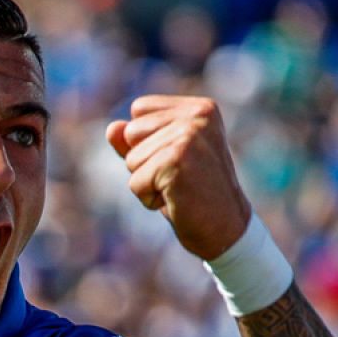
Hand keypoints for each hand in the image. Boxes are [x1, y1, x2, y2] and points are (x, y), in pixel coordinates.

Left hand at [106, 95, 251, 260]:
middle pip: (131, 132)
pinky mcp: (177, 160)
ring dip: (147, 182)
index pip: (139, 109)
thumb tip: (111, 128)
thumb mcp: (162, 160)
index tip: (176, 160)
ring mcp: (189, 136)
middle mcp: (197, 116)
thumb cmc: (193, 193)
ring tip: (178, 188)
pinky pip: (135, 182)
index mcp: (200, 108)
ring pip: (131, 159)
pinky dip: (149, 199)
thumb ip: (136, 141)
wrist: (225, 228)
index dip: (145, 140)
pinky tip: (177, 200)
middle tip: (178, 177)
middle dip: (144, 162)